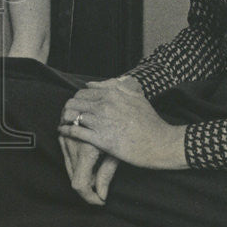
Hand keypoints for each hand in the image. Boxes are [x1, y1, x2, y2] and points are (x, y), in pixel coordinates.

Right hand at [58, 134, 118, 205]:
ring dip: (83, 174)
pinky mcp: (63, 137)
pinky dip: (78, 164)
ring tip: (98, 164)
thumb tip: (101, 195)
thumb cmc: (116, 128)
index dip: (89, 197)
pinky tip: (90, 156)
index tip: (101, 200)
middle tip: (103, 180)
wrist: (103, 101)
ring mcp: (65, 140)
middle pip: (75, 178)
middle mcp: (71, 145)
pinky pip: (68, 158)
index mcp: (86, 149)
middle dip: (89, 185)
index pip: (80, 184)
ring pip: (70, 169)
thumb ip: (107, 174)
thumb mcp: (116, 152)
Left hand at [60, 77, 187, 169]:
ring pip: (71, 116)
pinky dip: (66, 131)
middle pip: (72, 103)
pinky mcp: (100, 139)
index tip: (76, 108)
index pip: (82, 93)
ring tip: (64, 125)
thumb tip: (92, 83)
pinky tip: (64, 133)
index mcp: (112, 93)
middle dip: (67, 110)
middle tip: (67, 117)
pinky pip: (75, 132)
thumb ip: (115, 87)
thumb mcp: (135, 97)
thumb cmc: (150, 122)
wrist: (162, 143)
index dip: (76, 101)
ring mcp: (101, 121)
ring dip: (65, 120)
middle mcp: (104, 104)